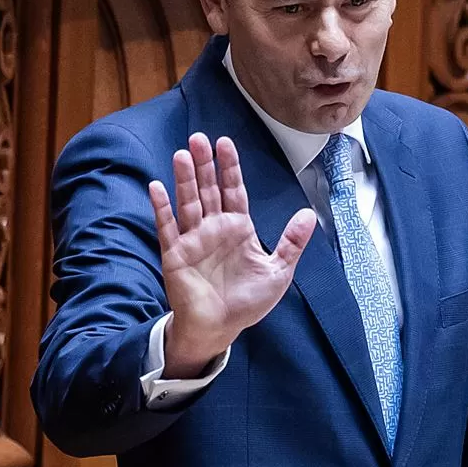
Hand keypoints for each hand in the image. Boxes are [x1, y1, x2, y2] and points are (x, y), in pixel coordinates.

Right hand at [150, 132, 317, 376]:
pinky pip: (167, 228)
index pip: (233, 190)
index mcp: (238, 228)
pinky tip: (157, 187)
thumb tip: (309, 214)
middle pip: (208, 189)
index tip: (225, 142)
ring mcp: (193, 240)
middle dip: (205, 164)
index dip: (230, 167)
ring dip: (185, 179)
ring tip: (182, 154)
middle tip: (199, 138)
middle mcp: (213, 228)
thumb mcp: (278, 272)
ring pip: (188, 202)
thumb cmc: (246, 302)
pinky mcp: (175, 255)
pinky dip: (162, 208)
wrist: (219, 328)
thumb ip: (291, 242)